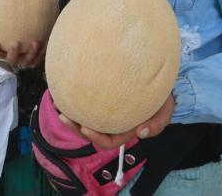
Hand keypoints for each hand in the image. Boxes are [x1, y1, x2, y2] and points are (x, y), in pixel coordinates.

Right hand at [0, 31, 45, 68]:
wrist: (29, 42)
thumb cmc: (11, 36)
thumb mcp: (3, 35)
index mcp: (3, 53)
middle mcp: (13, 59)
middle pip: (11, 59)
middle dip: (13, 52)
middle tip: (16, 43)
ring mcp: (24, 62)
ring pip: (27, 61)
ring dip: (31, 52)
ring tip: (35, 42)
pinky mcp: (34, 61)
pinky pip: (38, 59)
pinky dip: (41, 52)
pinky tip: (44, 43)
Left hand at [58, 94, 174, 149]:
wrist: (157, 80)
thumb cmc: (161, 98)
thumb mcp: (165, 111)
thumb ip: (157, 124)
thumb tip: (141, 133)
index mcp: (124, 130)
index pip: (107, 141)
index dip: (95, 138)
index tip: (84, 127)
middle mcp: (111, 123)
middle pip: (89, 131)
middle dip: (74, 126)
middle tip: (62, 115)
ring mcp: (104, 110)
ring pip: (83, 117)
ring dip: (69, 113)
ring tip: (56, 103)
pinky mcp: (98, 96)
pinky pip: (83, 101)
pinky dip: (72, 98)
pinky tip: (61, 90)